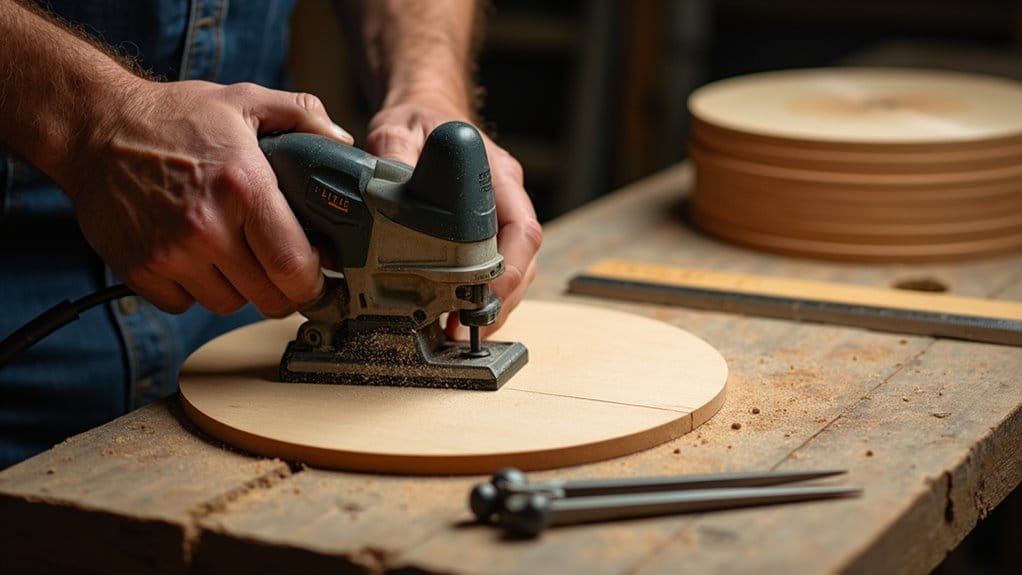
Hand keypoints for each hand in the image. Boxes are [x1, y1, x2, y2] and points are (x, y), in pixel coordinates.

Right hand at [61, 79, 352, 317]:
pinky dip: (195, 291)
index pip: (294, 266)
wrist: (94, 128)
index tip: (318, 275)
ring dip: (240, 289)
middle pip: (268, 297)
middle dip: (284, 289)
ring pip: (228, 305)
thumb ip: (301, 115)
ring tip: (237, 256)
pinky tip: (197, 260)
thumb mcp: (244, 100)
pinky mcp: (140, 270)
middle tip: (283, 271)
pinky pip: (184, 305)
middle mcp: (206, 227)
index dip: (314, 281)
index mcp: (242, 186)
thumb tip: (341, 143)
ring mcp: (170, 253)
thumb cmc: (172, 117)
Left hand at [366, 98, 542, 336]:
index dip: (512, 267)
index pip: (521, 227)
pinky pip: (496, 267)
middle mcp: (505, 197)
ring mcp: (500, 215)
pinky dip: (483, 295)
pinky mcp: (486, 230)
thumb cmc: (417, 119)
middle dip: (503, 299)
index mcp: (496, 175)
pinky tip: (460, 315)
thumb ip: (393, 154)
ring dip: (496, 303)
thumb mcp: (396, 129)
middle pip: (524, 258)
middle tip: (471, 328)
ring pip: (515, 269)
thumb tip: (389, 187)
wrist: (423, 110)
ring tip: (463, 331)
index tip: (490, 294)